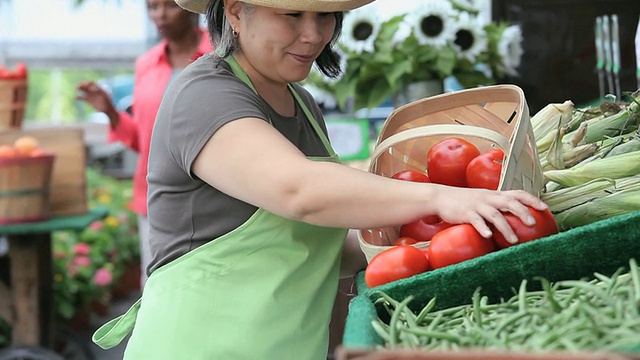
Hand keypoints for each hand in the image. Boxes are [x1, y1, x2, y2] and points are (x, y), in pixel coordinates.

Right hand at [76, 81, 116, 116]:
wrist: (108, 109)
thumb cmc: (108, 103)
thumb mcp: (105, 97)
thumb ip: (100, 93)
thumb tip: (95, 89)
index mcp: (98, 89)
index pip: (92, 83)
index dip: (88, 83)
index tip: (85, 85)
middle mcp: (94, 91)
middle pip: (87, 86)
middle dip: (83, 85)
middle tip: (79, 86)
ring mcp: (91, 96)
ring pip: (84, 91)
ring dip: (80, 89)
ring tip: (77, 88)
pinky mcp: (89, 100)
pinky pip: (82, 97)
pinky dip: (79, 97)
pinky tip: (75, 97)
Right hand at [432, 186, 547, 243]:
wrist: (441, 197)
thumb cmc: (464, 201)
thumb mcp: (483, 200)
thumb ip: (497, 206)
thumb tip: (515, 219)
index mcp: (494, 195)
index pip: (517, 193)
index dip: (532, 200)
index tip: (545, 208)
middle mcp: (488, 198)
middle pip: (509, 202)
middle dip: (523, 212)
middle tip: (533, 224)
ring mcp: (477, 205)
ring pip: (495, 215)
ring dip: (506, 227)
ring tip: (514, 240)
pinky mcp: (465, 213)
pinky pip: (476, 220)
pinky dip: (483, 228)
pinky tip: (488, 236)